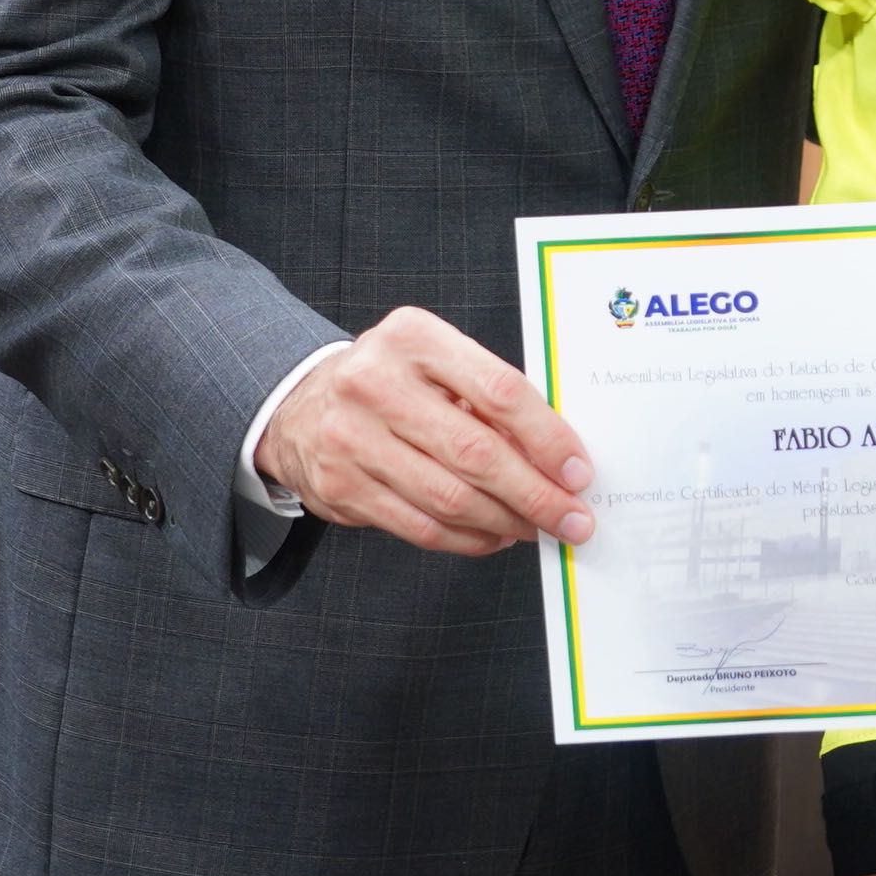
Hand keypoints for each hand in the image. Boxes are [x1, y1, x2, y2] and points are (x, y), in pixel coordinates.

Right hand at [252, 307, 594, 555]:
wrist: (298, 405)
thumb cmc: (391, 380)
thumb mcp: (435, 360)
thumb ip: (488, 396)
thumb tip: (557, 455)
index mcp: (413, 338)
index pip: (499, 390)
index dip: (547, 437)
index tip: (578, 471)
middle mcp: (375, 384)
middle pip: (476, 452)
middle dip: (535, 493)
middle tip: (572, 518)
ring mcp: (351, 438)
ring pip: (449, 497)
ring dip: (506, 521)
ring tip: (537, 527)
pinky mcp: (340, 487)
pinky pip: (419, 526)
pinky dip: (468, 538)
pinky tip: (494, 536)